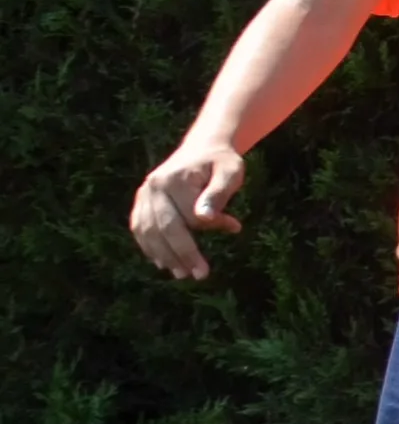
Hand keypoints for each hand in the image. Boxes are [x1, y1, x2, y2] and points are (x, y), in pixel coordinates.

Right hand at [131, 140, 246, 279]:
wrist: (202, 148)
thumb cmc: (221, 162)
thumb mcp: (230, 172)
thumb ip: (219, 193)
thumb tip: (205, 218)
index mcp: (174, 179)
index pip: (191, 214)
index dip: (212, 225)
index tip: (234, 227)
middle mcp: (153, 187)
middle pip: (165, 227)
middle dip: (182, 253)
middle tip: (199, 275)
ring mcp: (144, 194)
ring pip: (149, 232)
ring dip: (164, 255)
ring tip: (181, 274)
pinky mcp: (142, 201)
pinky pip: (140, 228)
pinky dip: (149, 247)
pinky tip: (162, 262)